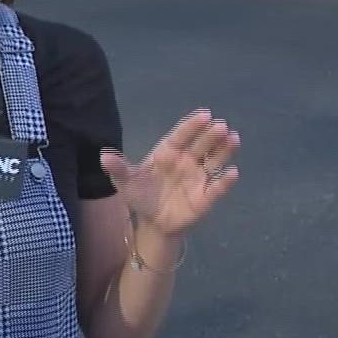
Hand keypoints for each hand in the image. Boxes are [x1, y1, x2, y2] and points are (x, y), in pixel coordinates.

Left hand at [101, 109, 239, 237]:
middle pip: (202, 144)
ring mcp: (199, 177)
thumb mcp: (125, 183)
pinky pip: (218, 188)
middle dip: (212, 135)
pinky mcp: (207, 197)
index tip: (205, 114)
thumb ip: (119, 169)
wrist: (153, 223)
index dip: (193, 125)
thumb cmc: (142, 195)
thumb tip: (103, 157)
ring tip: (234, 139)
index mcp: (169, 151)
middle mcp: (188, 160)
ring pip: (215, 160)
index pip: (182, 135)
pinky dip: (226, 181)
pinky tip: (233, 173)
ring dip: (225, 150)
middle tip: (222, 126)